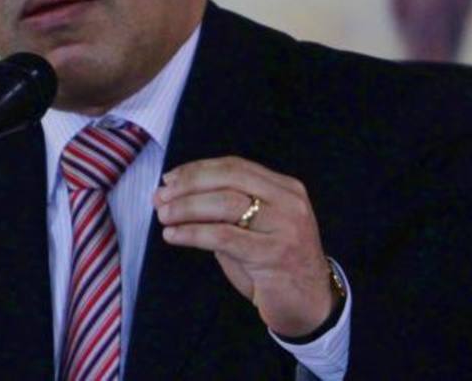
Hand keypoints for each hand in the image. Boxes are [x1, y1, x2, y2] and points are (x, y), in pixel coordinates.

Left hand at [153, 156, 335, 337]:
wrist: (311, 306)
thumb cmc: (275, 264)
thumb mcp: (255, 228)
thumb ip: (225, 209)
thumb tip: (175, 195)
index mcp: (285, 188)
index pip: (235, 166)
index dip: (198, 169)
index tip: (169, 179)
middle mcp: (288, 201)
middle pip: (229, 179)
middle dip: (189, 185)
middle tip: (160, 197)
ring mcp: (284, 226)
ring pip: (225, 204)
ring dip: (187, 207)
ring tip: (163, 216)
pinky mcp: (273, 254)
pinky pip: (223, 237)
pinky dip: (193, 233)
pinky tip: (173, 236)